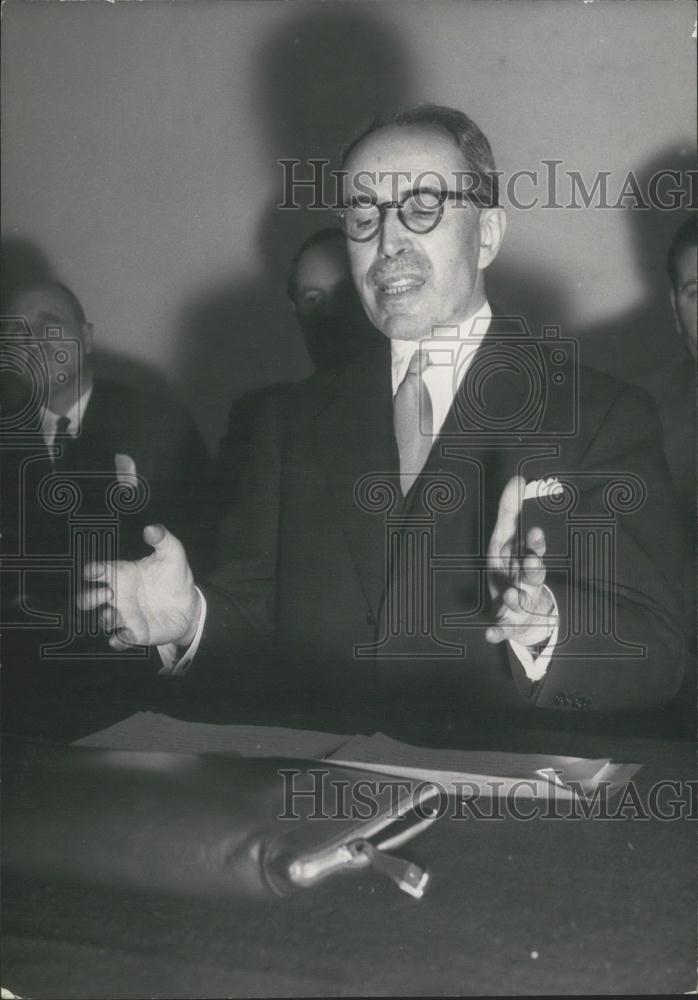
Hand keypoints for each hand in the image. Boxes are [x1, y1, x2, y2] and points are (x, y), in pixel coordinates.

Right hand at [79, 524, 200, 649]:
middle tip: (105, 593)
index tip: (94, 571)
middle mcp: (118, 595)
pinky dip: (118, 639)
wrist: (189, 604)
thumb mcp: (172, 553)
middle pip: (90, 598)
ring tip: (114, 614)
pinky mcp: (135, 632)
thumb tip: (150, 528)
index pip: (98, 571)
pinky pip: (120, 639)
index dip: (91, 570)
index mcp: (122, 573)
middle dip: (88, 598)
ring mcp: (125, 615)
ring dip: (104, 618)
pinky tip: (123, 636)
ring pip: (103, 619)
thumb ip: (162, 538)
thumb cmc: (174, 576)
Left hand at [486, 476, 556, 647]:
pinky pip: (503, 629)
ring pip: (521, 601)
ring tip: (509, 593)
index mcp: (527, 562)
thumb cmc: (512, 569)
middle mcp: (526, 583)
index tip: (534, 532)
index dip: (535, 543)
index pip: (535, 551)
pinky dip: (497, 632)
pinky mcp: (508, 623)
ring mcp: (519, 604)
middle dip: (533, 570)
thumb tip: (518, 477)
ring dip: (515, 597)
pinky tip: (488, 634)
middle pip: (534, 577)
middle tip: (531, 563)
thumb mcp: (506, 540)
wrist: (525, 615)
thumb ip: (510, 511)